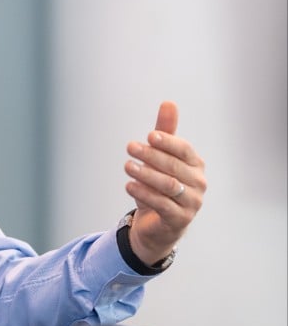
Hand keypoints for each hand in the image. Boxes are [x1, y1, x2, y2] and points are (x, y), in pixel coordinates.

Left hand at [124, 101, 206, 264]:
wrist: (157, 223)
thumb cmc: (159, 184)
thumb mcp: (160, 157)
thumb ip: (164, 133)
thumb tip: (168, 103)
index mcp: (196, 165)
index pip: (184, 150)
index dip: (167, 142)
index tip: (148, 136)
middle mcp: (198, 183)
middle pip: (175, 167)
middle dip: (152, 156)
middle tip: (130, 147)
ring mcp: (192, 203)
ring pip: (169, 185)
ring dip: (146, 174)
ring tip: (127, 166)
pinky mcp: (180, 219)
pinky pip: (162, 204)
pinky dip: (145, 194)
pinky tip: (129, 185)